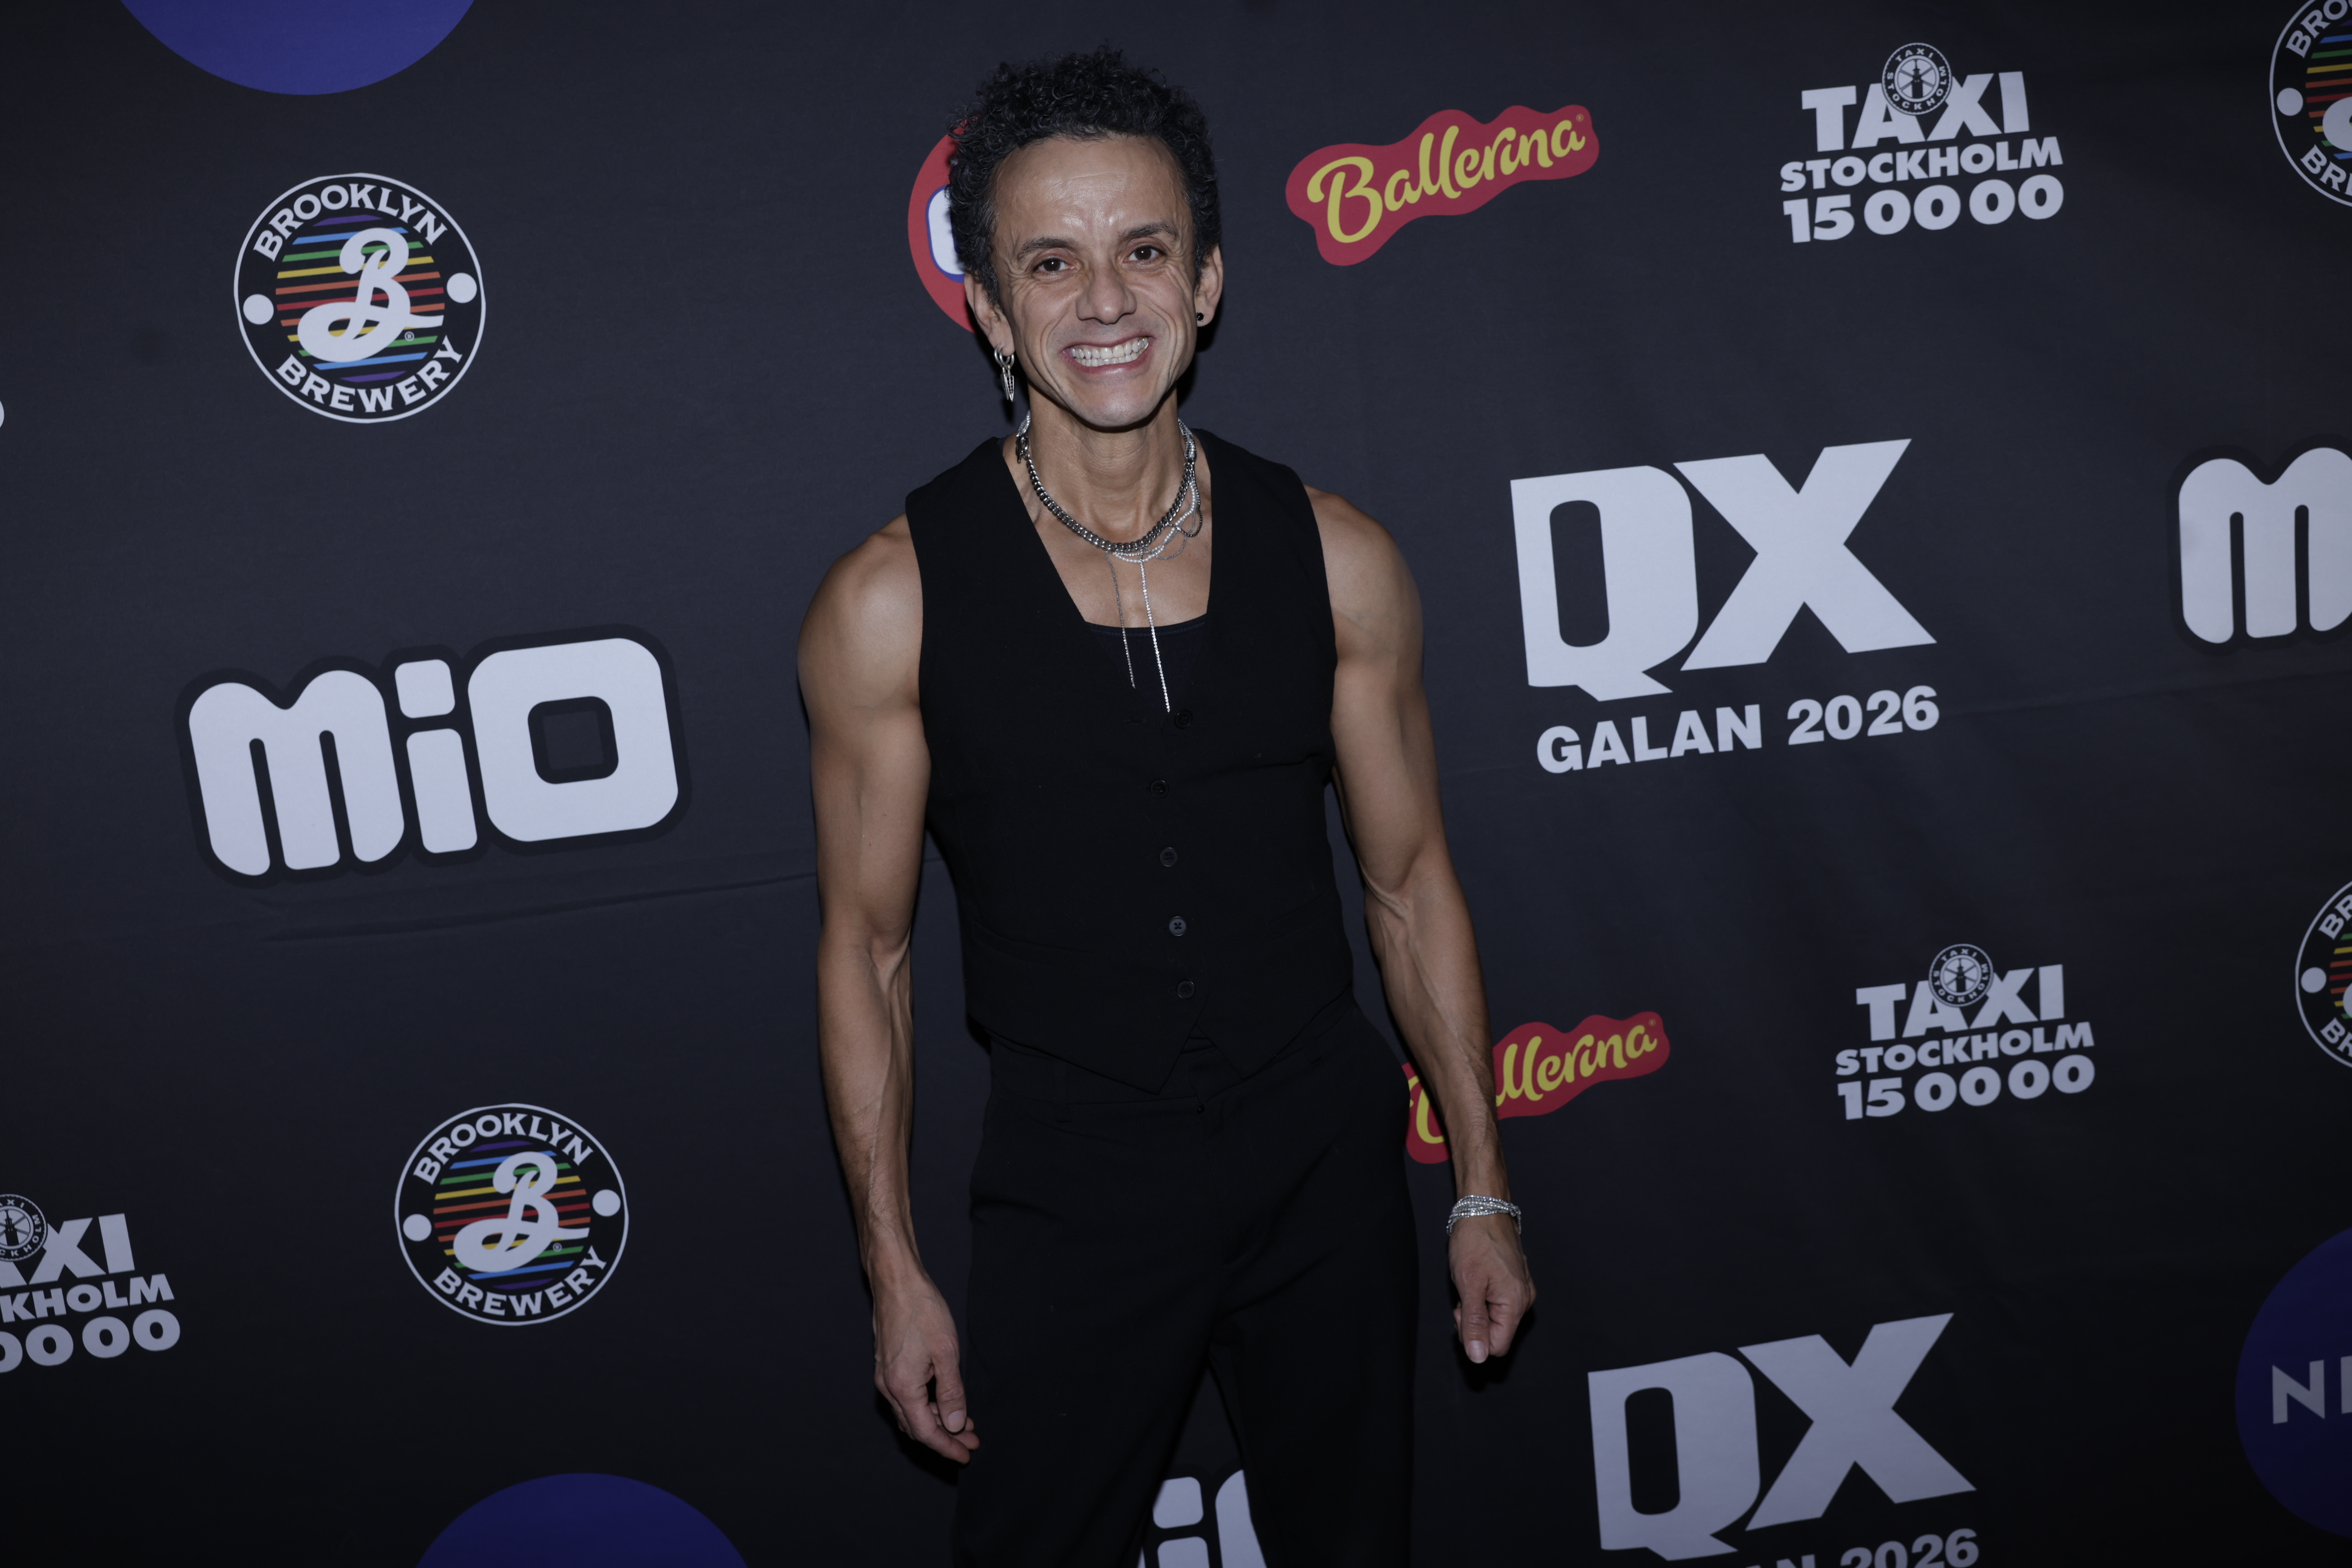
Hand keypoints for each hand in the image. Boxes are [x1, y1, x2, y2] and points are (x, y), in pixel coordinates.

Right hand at [872, 1272, 979, 1461]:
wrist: (896, 1281)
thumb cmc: (922, 1310)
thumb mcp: (946, 1351)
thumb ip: (952, 1391)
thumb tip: (956, 1424)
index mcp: (902, 1387)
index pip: (926, 1432)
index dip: (947, 1447)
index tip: (966, 1455)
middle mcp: (888, 1387)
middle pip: (917, 1427)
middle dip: (945, 1437)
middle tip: (971, 1441)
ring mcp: (885, 1377)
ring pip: (912, 1413)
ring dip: (938, 1422)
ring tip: (965, 1424)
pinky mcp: (888, 1367)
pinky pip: (907, 1398)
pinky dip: (927, 1406)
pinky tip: (945, 1401)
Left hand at [1449, 1212, 1534, 1363]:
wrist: (1484, 1208)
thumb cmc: (1475, 1241)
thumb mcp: (1468, 1285)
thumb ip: (1473, 1323)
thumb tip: (1478, 1356)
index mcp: (1515, 1303)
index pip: (1497, 1346)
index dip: (1474, 1338)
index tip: (1461, 1314)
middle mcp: (1524, 1299)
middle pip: (1497, 1333)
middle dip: (1475, 1322)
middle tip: (1462, 1298)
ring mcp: (1522, 1289)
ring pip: (1497, 1318)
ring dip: (1478, 1308)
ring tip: (1469, 1284)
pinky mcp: (1516, 1281)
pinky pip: (1499, 1303)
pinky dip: (1484, 1297)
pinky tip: (1477, 1279)